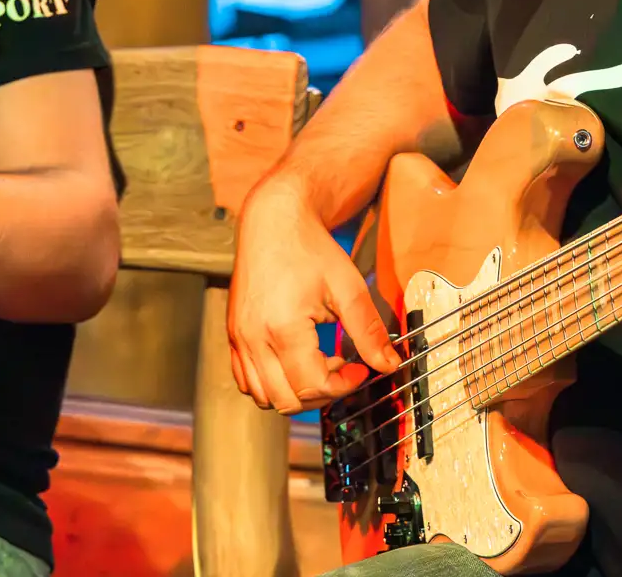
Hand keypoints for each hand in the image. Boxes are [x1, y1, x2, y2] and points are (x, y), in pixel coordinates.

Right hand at [228, 191, 401, 413]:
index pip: (312, 385)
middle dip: (321, 394)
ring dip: (295, 392)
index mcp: (282, 328)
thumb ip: (368, 331)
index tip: (361, 368)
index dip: (343, 385)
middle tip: (343, 370)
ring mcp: (239, 339)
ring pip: (263, 396)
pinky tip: (296, 361)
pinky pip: (246, 380)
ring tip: (320, 364)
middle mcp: (253, 339)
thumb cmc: (310, 249)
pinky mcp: (233, 335)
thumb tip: (388, 364)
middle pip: (286, 400)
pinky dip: (271, 383)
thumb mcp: (348, 288)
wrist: (273, 222)